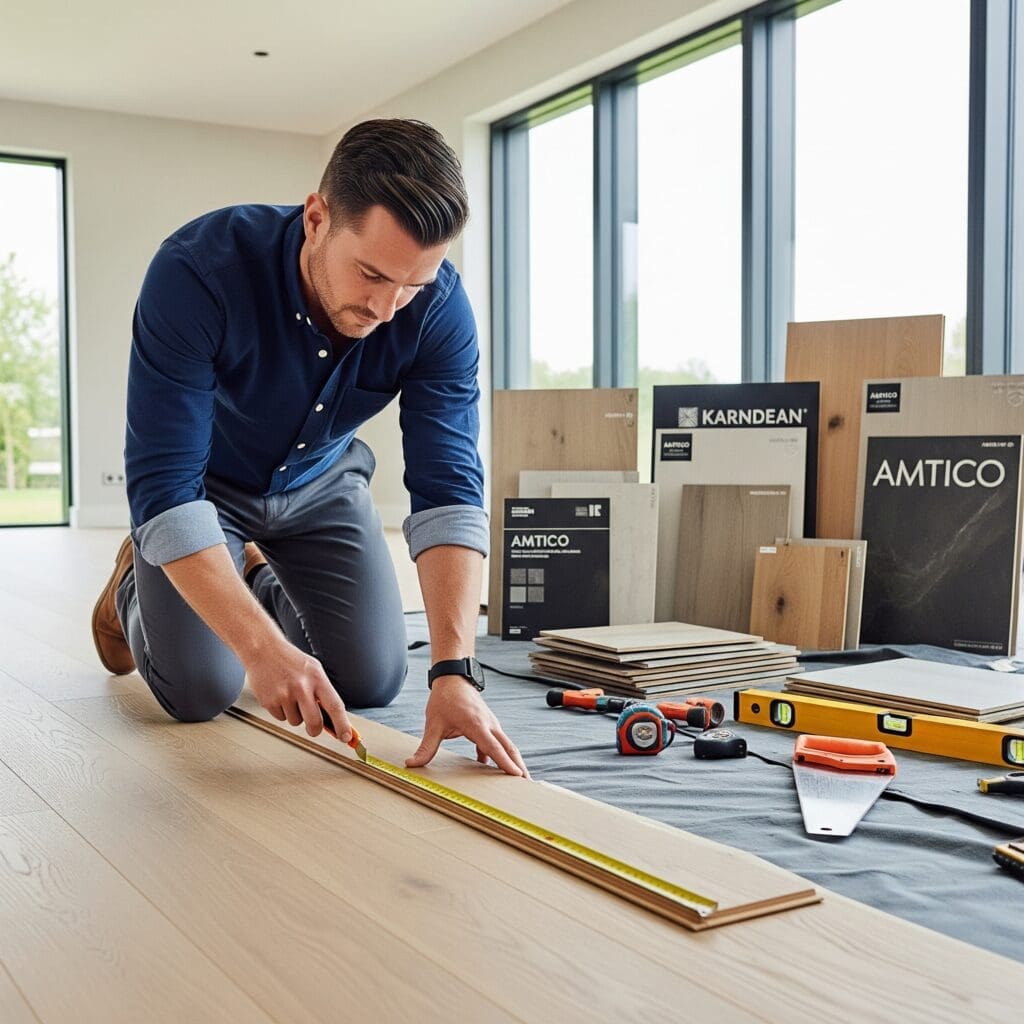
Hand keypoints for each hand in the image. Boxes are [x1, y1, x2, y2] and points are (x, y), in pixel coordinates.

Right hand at [244, 637, 351, 742]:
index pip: (334, 706)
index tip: (346, 737)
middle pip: (314, 723)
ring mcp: (284, 695)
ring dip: (295, 715)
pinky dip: (282, 712)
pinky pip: (281, 718)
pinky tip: (279, 696)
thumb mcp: (313, 670)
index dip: (342, 725)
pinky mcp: (269, 701)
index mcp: (316, 678)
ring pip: (296, 722)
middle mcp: (301, 687)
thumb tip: (333, 718)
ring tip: (290, 696)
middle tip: (314, 728)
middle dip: (315, 730)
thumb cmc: (291, 660)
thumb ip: (323, 692)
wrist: (263, 650)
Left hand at [406, 677, 528, 776]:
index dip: (505, 763)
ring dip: (514, 761)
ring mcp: (491, 724)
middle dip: (519, 766)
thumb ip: (426, 747)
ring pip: (507, 745)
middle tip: (528, 784)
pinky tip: (494, 769)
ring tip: (521, 779)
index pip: (494, 748)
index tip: (518, 775)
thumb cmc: (444, 698)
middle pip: (509, 748)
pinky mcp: (488, 725)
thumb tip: (412, 764)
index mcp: (476, 724)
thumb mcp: (433, 724)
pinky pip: (498, 743)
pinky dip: (500, 756)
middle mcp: (489, 724)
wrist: (453, 678)